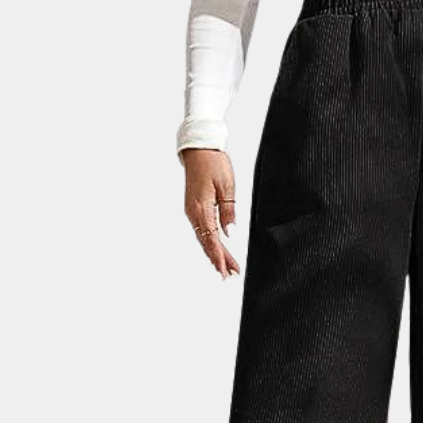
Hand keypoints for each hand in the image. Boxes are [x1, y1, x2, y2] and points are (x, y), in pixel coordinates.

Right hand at [181, 148, 240, 279]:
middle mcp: (194, 212)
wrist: (198, 148)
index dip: (219, 256)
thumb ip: (228, 212)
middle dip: (219, 259)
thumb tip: (230, 234)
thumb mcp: (227, 187)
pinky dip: (209, 242)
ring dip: (214, 253)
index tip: (226, 269)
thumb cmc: (213, 163)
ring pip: (204, 238)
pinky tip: (215, 251)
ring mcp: (192, 211)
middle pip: (207, 242)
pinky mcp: (194, 208)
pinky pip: (202, 230)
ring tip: (226, 268)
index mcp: (201, 208)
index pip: (212, 239)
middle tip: (229, 274)